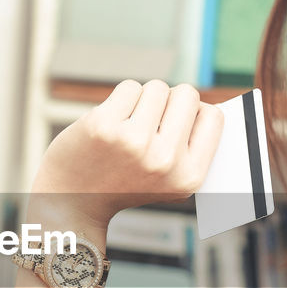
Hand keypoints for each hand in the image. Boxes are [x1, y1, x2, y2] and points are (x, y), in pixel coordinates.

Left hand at [30, 80, 223, 233]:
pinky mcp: (104, 125)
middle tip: (149, 124)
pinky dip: (120, 99)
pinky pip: (129, 87)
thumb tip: (206, 106)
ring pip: (157, 87)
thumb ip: (190, 148)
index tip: (176, 122)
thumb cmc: (124, 182)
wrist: (73, 200)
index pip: (213, 116)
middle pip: (187, 94)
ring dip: (143, 100)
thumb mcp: (168, 180)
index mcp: (188, 177)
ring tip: (128, 126)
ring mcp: (134, 142)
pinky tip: (110, 124)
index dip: (195, 112)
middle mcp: (164, 160)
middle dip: (169, 101)